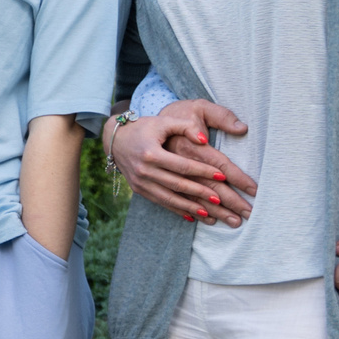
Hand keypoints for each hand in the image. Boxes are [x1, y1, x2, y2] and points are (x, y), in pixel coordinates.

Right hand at [114, 100, 255, 226]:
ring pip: (169, 198)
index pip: (183, 165)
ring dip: (189, 207)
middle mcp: (144, 170)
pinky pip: (160, 202)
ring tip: (209, 214)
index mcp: (151, 153)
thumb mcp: (164, 121)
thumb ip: (185, 127)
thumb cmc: (144, 127)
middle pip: (178, 185)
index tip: (223, 176)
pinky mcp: (138, 189)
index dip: (204, 171)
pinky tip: (191, 217)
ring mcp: (140, 183)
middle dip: (200, 193)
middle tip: (221, 201)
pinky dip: (176, 210)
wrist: (115, 139)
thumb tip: (205, 140)